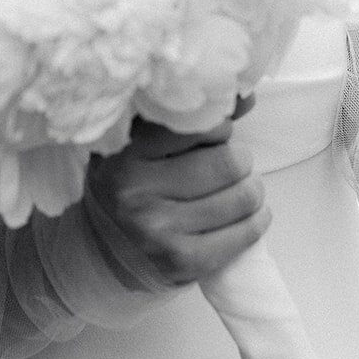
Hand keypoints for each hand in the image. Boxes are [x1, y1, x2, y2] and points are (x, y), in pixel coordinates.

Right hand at [87, 99, 269, 286]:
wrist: (101, 251)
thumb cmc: (130, 185)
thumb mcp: (143, 144)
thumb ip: (191, 119)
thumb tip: (247, 96)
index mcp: (126, 152)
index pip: (201, 126)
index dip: (219, 128)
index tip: (216, 135)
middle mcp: (138, 191)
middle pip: (227, 162)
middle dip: (241, 160)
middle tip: (234, 162)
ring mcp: (159, 230)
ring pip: (241, 197)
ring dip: (252, 190)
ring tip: (242, 187)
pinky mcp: (182, 262)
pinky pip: (242, 236)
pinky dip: (257, 221)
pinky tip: (250, 214)